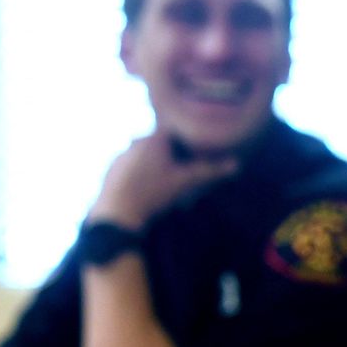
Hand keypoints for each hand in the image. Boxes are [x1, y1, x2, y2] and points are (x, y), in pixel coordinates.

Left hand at [87, 130, 238, 228]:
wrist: (118, 213)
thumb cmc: (153, 194)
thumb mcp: (184, 182)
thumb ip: (208, 170)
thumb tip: (235, 164)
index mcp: (154, 138)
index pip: (176, 132)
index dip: (186, 143)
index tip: (192, 156)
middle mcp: (136, 141)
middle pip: (160, 144)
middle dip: (170, 155)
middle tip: (179, 175)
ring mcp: (121, 154)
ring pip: (144, 155)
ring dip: (153, 165)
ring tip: (161, 186)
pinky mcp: (111, 168)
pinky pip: (130, 166)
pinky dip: (138, 174)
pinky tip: (144, 190)